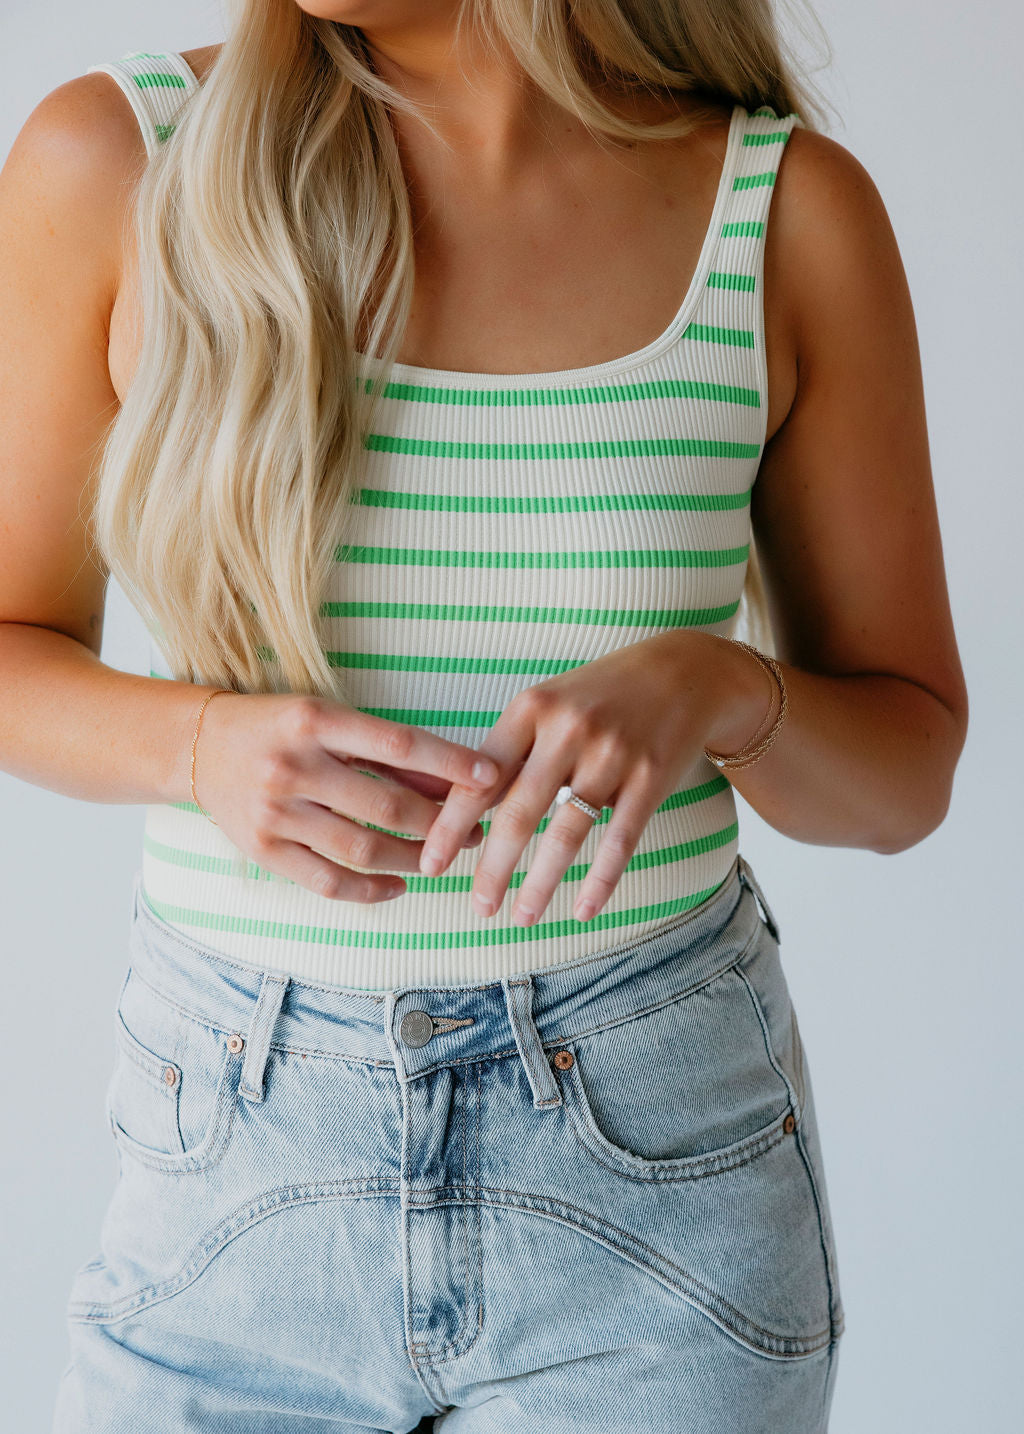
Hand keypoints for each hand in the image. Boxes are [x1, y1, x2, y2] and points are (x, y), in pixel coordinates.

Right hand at [189, 692, 498, 902]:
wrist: (199, 745)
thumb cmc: (279, 726)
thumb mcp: (328, 717)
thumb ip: (385, 748)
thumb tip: (454, 778)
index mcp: (314, 721)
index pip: (398, 744)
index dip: (450, 764)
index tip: (491, 777)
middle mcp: (292, 766)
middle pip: (385, 806)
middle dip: (440, 823)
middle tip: (475, 830)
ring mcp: (274, 813)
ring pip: (362, 849)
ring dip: (414, 859)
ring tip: (442, 858)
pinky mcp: (263, 851)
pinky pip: (328, 882)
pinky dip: (371, 890)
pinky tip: (399, 885)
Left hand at [417, 631, 769, 925]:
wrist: (683, 673)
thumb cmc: (600, 696)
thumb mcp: (549, 704)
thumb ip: (512, 751)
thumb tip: (464, 814)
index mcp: (531, 707)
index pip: (481, 776)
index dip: (451, 824)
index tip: (430, 865)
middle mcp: (569, 728)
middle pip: (520, 810)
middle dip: (494, 867)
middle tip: (478, 907)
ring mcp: (613, 753)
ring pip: (568, 832)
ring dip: (542, 883)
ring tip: (522, 917)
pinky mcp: (651, 777)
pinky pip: (620, 839)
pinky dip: (600, 880)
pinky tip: (584, 910)